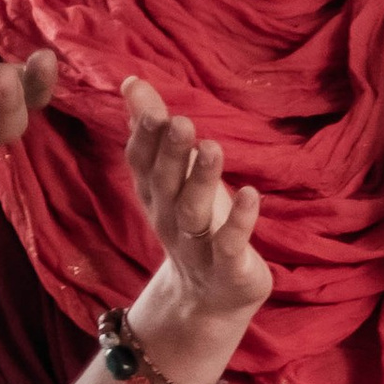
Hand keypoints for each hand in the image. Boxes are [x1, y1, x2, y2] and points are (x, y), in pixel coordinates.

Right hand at [119, 75, 269, 363]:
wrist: (210, 301)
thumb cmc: (196, 225)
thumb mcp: (175, 178)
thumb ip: (154, 131)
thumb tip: (132, 82)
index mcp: (155, 196)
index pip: (142, 163)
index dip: (143, 136)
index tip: (147, 103)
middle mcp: (169, 220)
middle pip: (165, 185)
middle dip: (171, 153)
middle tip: (182, 121)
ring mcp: (197, 248)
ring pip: (194, 214)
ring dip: (202, 181)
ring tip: (212, 146)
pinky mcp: (228, 270)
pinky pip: (230, 246)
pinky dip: (240, 222)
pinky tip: (250, 194)